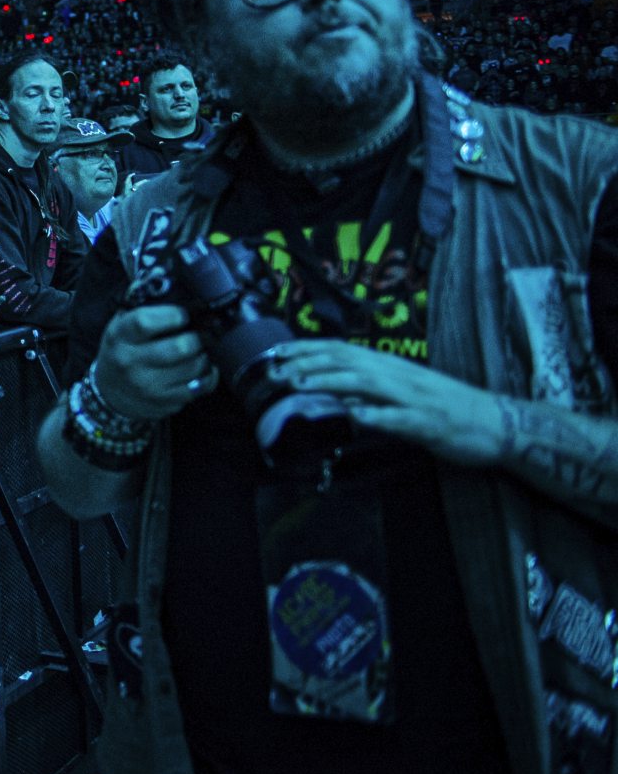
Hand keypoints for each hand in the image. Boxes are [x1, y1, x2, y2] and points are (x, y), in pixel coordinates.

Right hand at [90, 304, 213, 421]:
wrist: (110, 394)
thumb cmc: (121, 351)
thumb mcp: (119, 326)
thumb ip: (138, 305)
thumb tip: (160, 275)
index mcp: (119, 337)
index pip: (145, 322)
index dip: (172, 315)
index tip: (184, 313)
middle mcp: (131, 362)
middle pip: (179, 347)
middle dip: (197, 337)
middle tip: (201, 333)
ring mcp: (149, 386)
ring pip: (194, 367)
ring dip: (205, 355)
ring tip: (203, 349)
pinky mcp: (165, 403)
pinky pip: (200, 387)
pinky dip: (209, 375)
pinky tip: (204, 368)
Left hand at [279, 339, 504, 465]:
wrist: (497, 423)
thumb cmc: (448, 408)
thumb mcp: (404, 394)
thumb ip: (372, 391)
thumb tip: (338, 393)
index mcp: (392, 368)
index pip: (343, 351)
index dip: (309, 350)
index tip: (277, 354)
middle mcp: (400, 376)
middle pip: (349, 361)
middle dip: (310, 363)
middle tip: (276, 370)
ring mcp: (415, 398)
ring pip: (368, 383)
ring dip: (331, 381)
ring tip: (302, 385)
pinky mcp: (430, 422)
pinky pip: (400, 417)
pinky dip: (376, 414)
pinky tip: (355, 414)